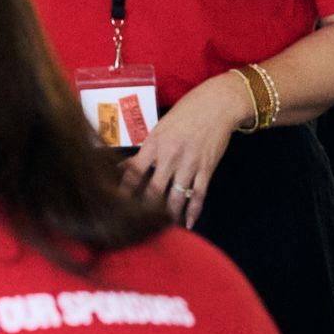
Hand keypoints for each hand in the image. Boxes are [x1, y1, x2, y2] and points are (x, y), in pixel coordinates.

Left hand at [121, 73, 251, 227]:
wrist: (216, 105)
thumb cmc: (185, 113)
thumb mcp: (160, 128)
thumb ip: (145, 150)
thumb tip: (123, 166)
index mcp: (154, 143)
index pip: (134, 171)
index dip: (124, 190)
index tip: (117, 204)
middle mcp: (170, 156)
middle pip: (153, 190)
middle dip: (145, 209)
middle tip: (137, 224)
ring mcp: (189, 164)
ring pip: (176, 197)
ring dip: (168, 216)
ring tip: (161, 229)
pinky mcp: (207, 168)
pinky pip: (198, 195)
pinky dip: (194, 211)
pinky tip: (189, 224)